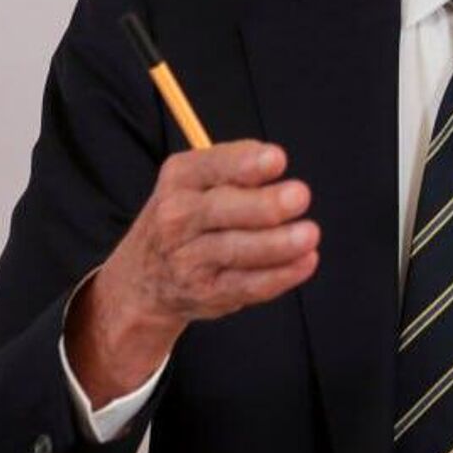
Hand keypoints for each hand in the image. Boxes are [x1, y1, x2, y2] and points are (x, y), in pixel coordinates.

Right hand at [67, 141, 318, 404]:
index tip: (278, 160)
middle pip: (223, 209)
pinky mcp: (207, 292)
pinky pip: (247, 284)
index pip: (212, 166)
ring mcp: (188, 258)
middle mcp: (178, 216)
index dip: (246, 164)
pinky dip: (280, 275)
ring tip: (309, 234)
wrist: (144, 278)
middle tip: (300, 196)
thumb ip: (237, 168)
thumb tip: (276, 164)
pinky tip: (305, 262)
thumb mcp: (199, 181)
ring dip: (277, 243)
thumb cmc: (190, 217)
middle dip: (265, 204)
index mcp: (181, 178)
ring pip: (237, 249)